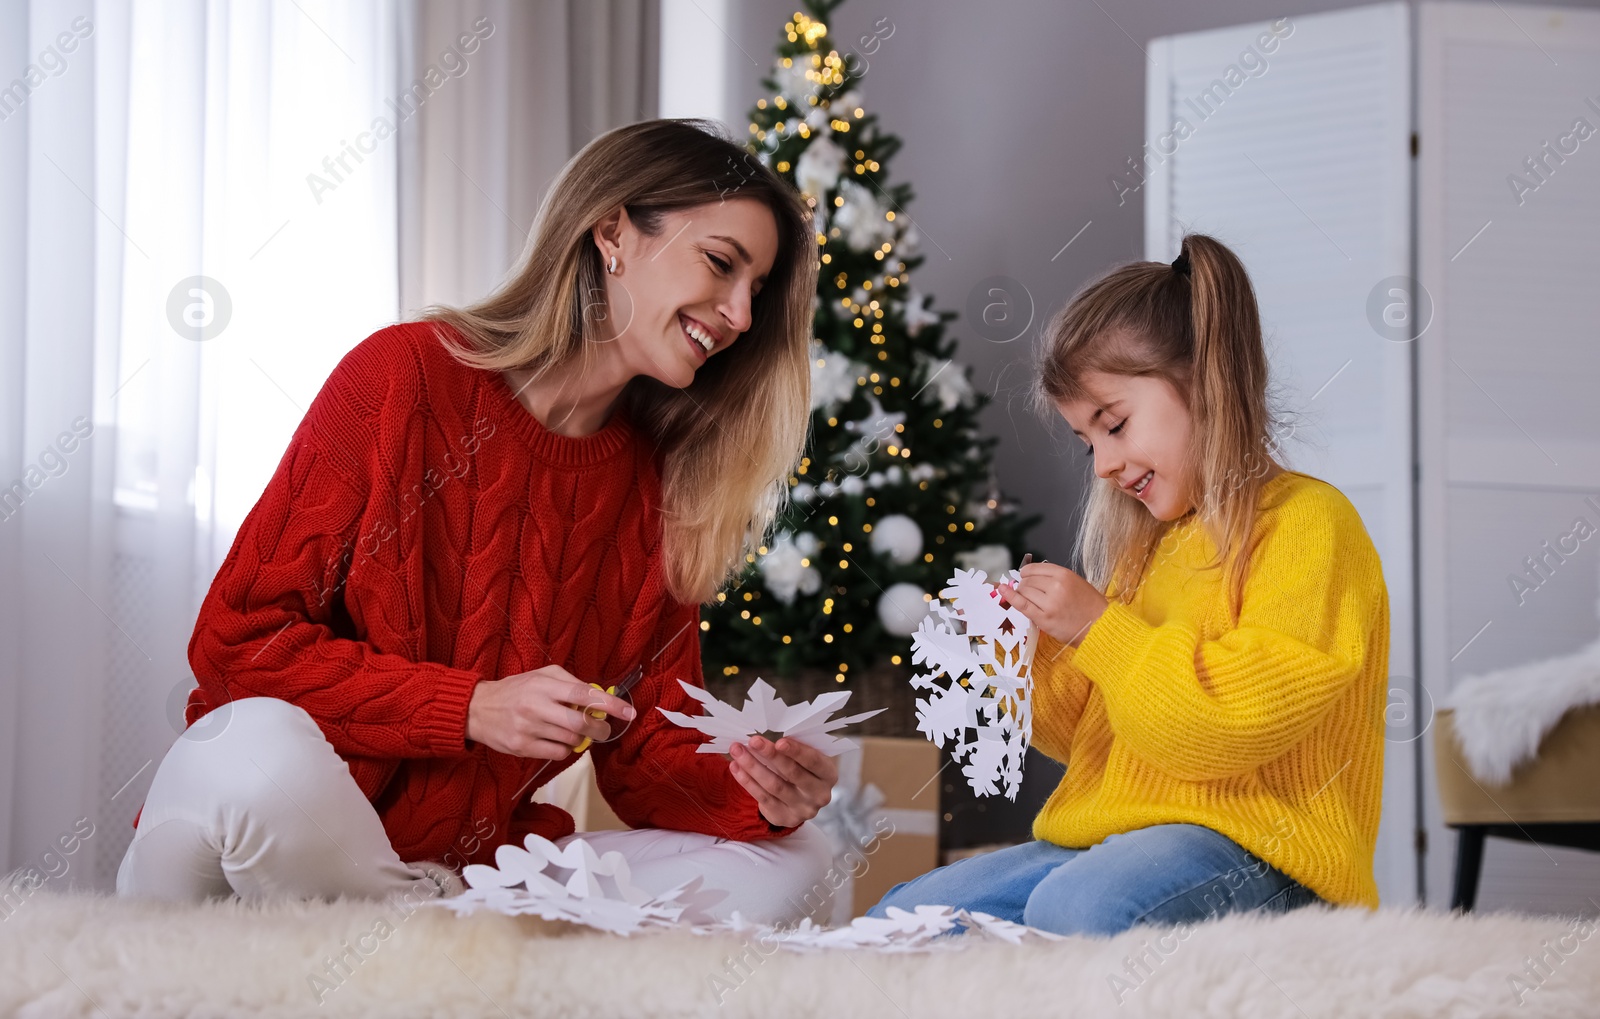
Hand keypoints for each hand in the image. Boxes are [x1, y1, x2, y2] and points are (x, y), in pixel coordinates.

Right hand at [466, 664, 635, 759]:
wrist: (477, 709)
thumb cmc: (515, 690)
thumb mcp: (540, 676)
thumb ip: (570, 683)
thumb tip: (599, 696)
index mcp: (544, 685)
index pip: (583, 694)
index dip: (609, 703)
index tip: (628, 712)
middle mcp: (536, 706)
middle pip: (580, 722)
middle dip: (599, 728)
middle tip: (603, 729)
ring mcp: (528, 728)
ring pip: (571, 740)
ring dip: (579, 738)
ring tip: (569, 730)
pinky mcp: (522, 747)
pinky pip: (558, 753)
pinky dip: (564, 749)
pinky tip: (555, 740)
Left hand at [727, 735, 836, 827]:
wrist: (801, 799)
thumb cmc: (802, 768)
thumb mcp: (807, 759)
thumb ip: (795, 749)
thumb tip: (767, 732)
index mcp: (828, 775)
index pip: (813, 762)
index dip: (797, 751)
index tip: (779, 741)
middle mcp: (819, 795)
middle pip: (792, 773)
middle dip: (770, 755)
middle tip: (753, 741)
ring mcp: (802, 809)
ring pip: (774, 786)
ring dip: (753, 766)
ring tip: (737, 751)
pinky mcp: (784, 818)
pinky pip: (762, 798)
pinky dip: (747, 781)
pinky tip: (736, 767)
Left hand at [997, 561, 1107, 646]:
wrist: (1099, 627)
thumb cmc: (1089, 605)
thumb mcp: (1076, 582)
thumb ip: (1055, 578)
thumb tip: (1030, 576)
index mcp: (1064, 575)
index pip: (1036, 569)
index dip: (1028, 573)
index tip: (1025, 576)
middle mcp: (1055, 586)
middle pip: (1028, 581)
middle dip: (1026, 585)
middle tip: (1034, 594)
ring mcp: (1048, 603)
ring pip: (1024, 591)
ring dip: (1023, 594)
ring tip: (1034, 601)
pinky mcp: (1043, 618)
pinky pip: (1021, 604)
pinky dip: (1010, 596)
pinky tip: (1002, 589)